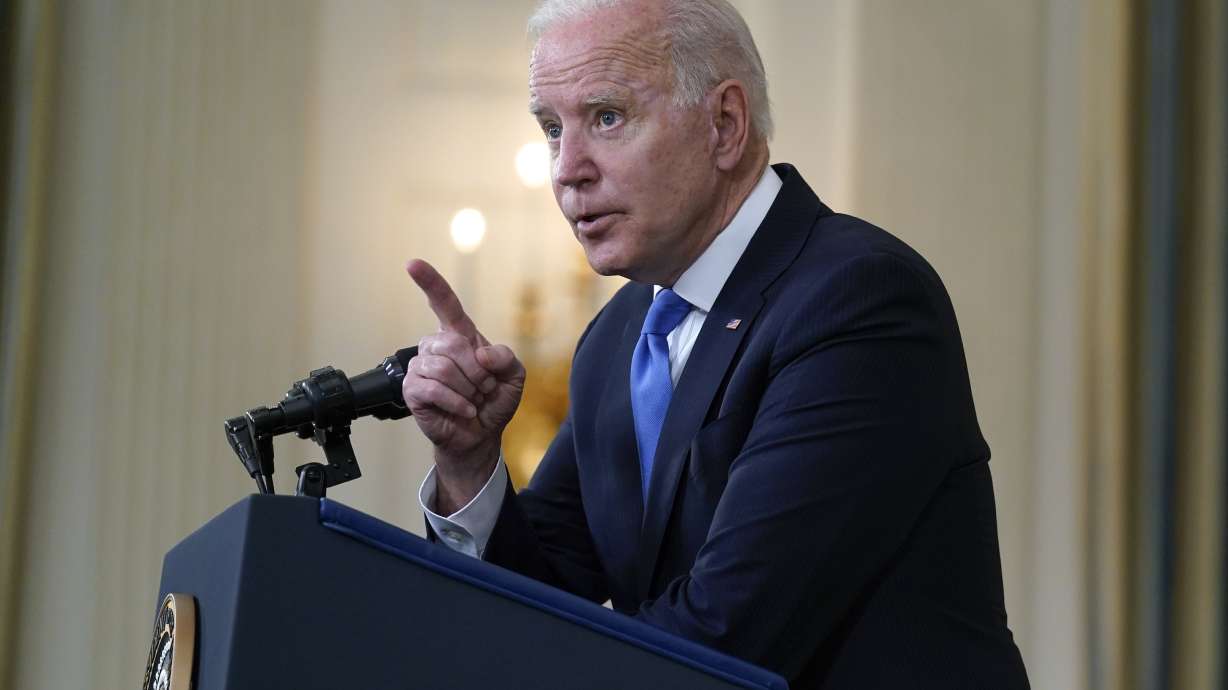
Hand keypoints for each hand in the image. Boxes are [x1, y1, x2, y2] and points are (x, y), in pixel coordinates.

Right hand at [402, 259, 524, 509]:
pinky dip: (456, 401)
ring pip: (442, 367)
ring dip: (467, 388)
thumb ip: (506, 357)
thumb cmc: (494, 401)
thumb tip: (481, 353)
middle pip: (452, 343)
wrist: (482, 434)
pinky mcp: (411, 390)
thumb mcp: (514, 376)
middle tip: (484, 388)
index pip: (444, 303)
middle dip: (476, 371)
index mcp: (459, 336)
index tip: (413, 264)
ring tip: (473, 400)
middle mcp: (435, 347)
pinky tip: (464, 409)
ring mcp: (420, 368)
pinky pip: (433, 388)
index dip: (430, 282)